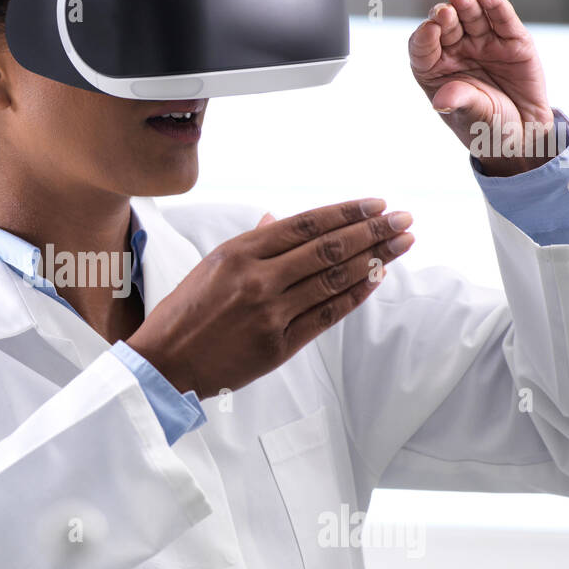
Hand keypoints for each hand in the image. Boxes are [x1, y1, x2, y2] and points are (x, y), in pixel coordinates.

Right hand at [126, 201, 413, 399]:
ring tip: (402, 245)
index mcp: (238, 252)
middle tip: (404, 219)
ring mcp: (270, 312)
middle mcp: (257, 278)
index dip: (346, 212)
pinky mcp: (279, 344)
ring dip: (375, 259)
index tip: (377, 204)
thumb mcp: (209, 266)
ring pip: (334, 279)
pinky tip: (377, 280)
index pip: (306, 224)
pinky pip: (327, 315)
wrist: (164, 364)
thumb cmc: (182, 314)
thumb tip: (280, 217)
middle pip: (329, 248)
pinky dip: (355, 295)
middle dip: (373, 231)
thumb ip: (250, 242)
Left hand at [408, 0, 555, 176]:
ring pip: (472, 17)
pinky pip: (501, 18)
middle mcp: (456, 51)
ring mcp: (483, 42)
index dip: (424, 37)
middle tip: (445, 12)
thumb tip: (440, 100)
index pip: (422, 47)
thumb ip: (459, 102)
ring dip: (466, 3)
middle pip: (446, 26)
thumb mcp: (473, 117)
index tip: (428, 30)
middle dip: (444, 17)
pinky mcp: (512, 39)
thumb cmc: (487, 126)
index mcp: (434, 69)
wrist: (523, 132)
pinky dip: (493, 3)